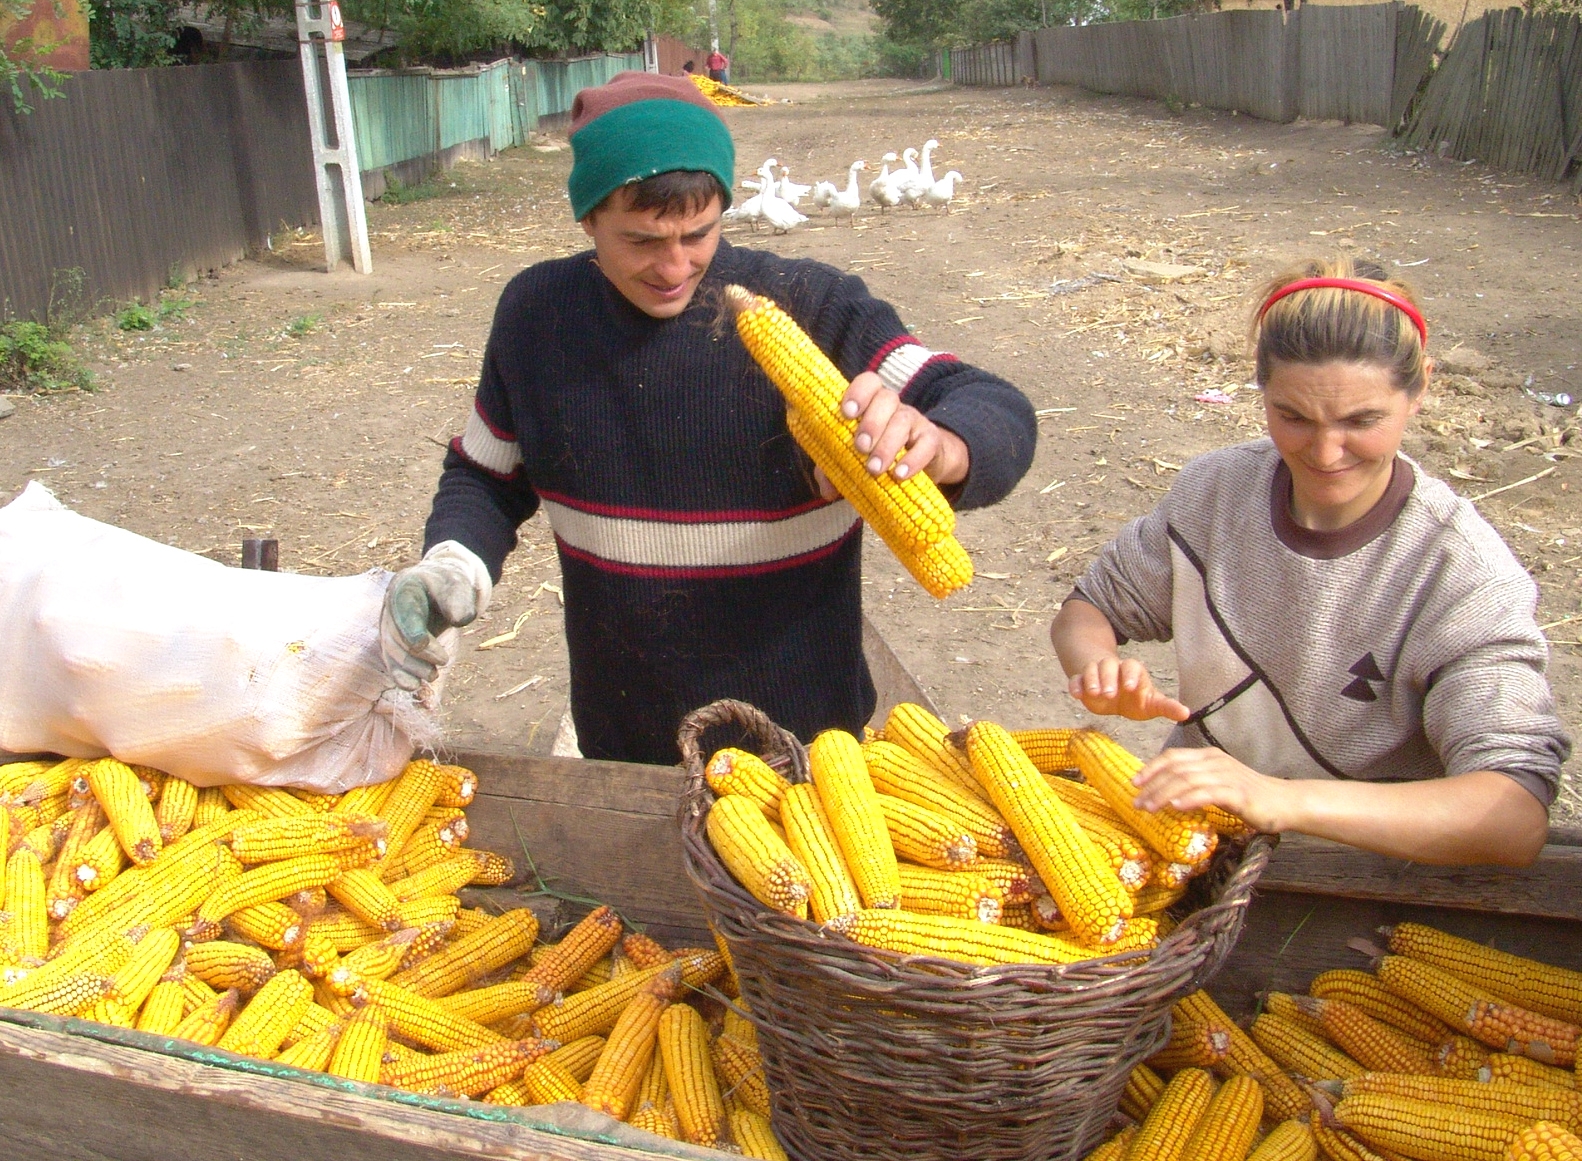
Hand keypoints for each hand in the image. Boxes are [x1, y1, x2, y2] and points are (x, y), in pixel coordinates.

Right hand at [379, 541, 491, 691]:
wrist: (442, 587)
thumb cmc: (450, 585)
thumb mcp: (458, 584)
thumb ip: (460, 599)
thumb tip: (460, 620)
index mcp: (404, 589)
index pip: (404, 613)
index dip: (411, 631)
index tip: (423, 645)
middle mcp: (391, 609)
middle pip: (396, 637)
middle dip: (418, 654)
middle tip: (444, 661)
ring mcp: (389, 627)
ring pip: (392, 653)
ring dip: (411, 669)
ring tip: (433, 676)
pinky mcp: (394, 643)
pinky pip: (392, 662)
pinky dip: (401, 676)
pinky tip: (413, 686)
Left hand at [810, 371, 969, 500]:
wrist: (917, 469)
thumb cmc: (875, 458)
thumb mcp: (851, 463)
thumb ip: (833, 471)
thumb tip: (827, 491)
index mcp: (871, 404)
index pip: (868, 382)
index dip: (858, 392)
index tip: (846, 414)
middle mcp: (894, 407)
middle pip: (886, 399)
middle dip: (871, 423)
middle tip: (860, 448)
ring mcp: (914, 421)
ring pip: (903, 421)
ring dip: (887, 445)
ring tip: (874, 469)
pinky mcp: (931, 440)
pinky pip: (926, 444)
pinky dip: (913, 459)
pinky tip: (899, 475)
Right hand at [1067, 656, 1189, 721]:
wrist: (1111, 694)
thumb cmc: (1135, 698)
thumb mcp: (1151, 703)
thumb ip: (1166, 707)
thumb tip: (1186, 714)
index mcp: (1132, 671)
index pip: (1132, 667)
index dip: (1131, 675)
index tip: (1131, 687)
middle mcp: (1113, 668)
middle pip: (1109, 666)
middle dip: (1108, 678)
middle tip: (1109, 693)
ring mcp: (1095, 674)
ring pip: (1091, 669)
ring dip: (1091, 680)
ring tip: (1093, 693)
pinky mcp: (1081, 682)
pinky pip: (1075, 680)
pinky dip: (1075, 686)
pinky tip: (1076, 695)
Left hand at [1132, 746, 1292, 832]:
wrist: (1284, 802)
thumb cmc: (1249, 796)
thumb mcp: (1218, 784)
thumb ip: (1196, 782)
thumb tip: (1167, 792)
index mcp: (1209, 757)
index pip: (1173, 756)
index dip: (1151, 768)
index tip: (1135, 783)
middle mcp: (1215, 762)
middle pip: (1175, 769)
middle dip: (1152, 785)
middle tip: (1136, 802)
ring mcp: (1227, 776)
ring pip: (1186, 781)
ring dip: (1163, 794)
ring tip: (1148, 808)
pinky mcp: (1237, 793)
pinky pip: (1207, 793)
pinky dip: (1188, 799)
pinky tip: (1175, 807)